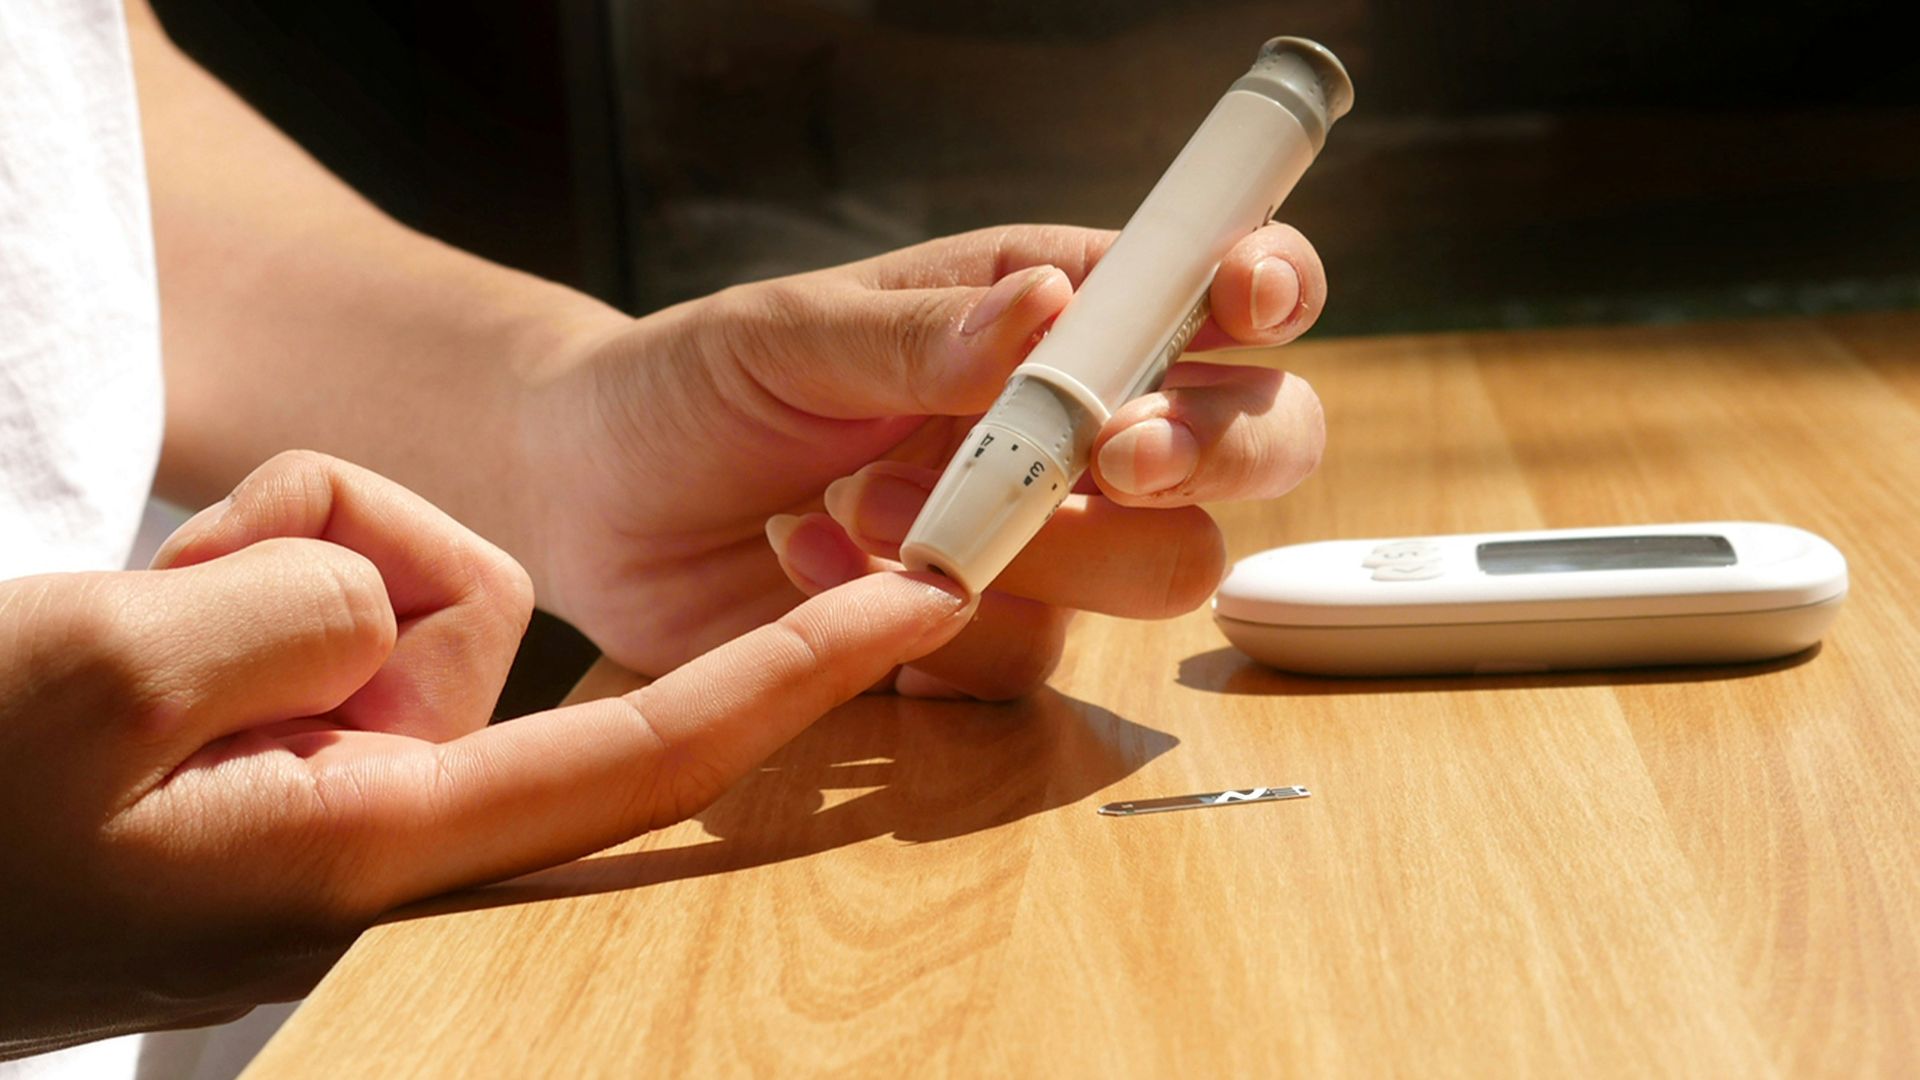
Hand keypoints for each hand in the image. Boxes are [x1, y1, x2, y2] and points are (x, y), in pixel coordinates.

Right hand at [0, 451, 971, 1055]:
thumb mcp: (105, 668)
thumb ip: (308, 612)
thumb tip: (397, 602)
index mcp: (371, 850)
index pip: (647, 752)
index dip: (798, 673)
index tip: (924, 603)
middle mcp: (384, 837)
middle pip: (479, 624)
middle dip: (357, 562)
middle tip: (174, 602)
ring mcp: (332, 806)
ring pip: (388, 600)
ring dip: (264, 575)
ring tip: (129, 635)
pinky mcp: (287, 772)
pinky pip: (317, 624)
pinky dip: (235, 596)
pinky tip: (136, 647)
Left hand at [524, 223, 1327, 693]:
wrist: (594, 508)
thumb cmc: (692, 383)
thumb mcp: (789, 334)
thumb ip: (923, 334)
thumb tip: (1051, 307)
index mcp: (1052, 312)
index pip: (1213, 289)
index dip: (1267, 290)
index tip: (1246, 306)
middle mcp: (1075, 428)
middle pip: (1253, 443)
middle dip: (1207, 451)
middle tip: (1110, 457)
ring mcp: (1042, 544)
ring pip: (1160, 568)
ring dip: (1034, 545)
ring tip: (870, 507)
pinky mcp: (980, 642)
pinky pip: (1025, 664)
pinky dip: (929, 627)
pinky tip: (818, 570)